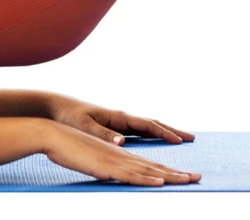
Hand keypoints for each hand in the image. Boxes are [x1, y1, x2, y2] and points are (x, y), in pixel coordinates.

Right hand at [37, 120, 200, 186]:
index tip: (186, 175)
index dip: (169, 170)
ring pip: (148, 169)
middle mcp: (123, 155)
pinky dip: (146, 178)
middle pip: (155, 165)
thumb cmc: (69, 148)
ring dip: (169, 175)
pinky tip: (159, 181)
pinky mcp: (106, 166)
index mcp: (120, 154)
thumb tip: (116, 171)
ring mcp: (116, 160)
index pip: (150, 163)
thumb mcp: (92, 158)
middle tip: (199, 177)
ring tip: (188, 180)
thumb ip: (106, 165)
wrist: (53, 135)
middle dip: (178, 172)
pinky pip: (129, 174)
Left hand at [47, 93, 195, 145]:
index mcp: (118, 117)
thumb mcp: (84, 126)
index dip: (165, 133)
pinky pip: (139, 131)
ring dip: (164, 132)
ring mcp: (120, 121)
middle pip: (153, 124)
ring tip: (180, 139)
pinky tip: (156, 141)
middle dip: (172, 131)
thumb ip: (102, 134)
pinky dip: (152, 135)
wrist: (57, 107)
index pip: (147, 125)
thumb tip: (122, 142)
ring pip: (148, 127)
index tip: (180, 140)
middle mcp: (122, 118)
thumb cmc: (69, 117)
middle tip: (192, 138)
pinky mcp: (114, 126)